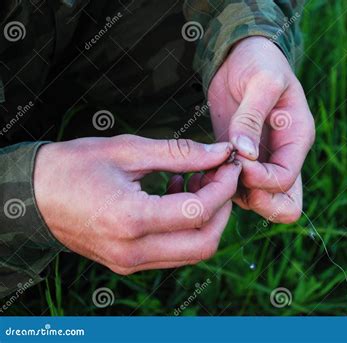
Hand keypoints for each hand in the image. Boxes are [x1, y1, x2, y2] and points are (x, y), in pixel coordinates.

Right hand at [34, 135, 240, 274]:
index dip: (223, 186)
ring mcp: (130, 262)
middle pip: (204, 243)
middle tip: (220, 175)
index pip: (198, 212)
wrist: (32, 195)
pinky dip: (187, 227)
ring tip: (198, 179)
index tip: (230, 164)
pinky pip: (174, 252)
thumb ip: (180, 153)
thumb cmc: (73, 167)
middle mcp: (133, 250)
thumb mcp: (128, 151)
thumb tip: (220, 152)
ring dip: (207, 218)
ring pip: (192, 252)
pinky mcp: (128, 263)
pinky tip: (179, 193)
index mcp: (130, 219)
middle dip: (223, 208)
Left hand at [208, 36, 314, 222]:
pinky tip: (200, 172)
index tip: (237, 160)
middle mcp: (283, 156)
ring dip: (230, 194)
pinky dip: (217, 187)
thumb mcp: (262, 82)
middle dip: (255, 201)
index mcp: (297, 139)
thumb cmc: (260, 61)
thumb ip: (252, 118)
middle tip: (228, 181)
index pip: (285, 179)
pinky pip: (233, 188)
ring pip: (254, 200)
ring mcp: (262, 161)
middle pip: (282, 205)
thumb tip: (244, 154)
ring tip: (208, 172)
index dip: (260, 179)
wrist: (241, 55)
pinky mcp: (238, 159)